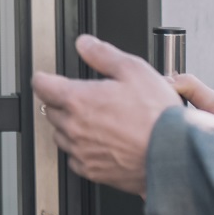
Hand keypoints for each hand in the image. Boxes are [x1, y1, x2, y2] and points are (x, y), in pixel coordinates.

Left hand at [32, 34, 189, 195]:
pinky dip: (81, 149)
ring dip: (70, 126)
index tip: (46, 77)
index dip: (43, 78)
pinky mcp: (92, 171)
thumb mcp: (133, 70)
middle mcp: (74, 127)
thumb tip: (85, 44)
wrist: (172, 153)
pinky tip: (101, 142)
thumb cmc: (156, 115)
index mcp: (78, 100)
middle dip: (61, 102)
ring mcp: (81, 151)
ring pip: (61, 135)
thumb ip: (103, 54)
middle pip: (50, 110)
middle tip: (83, 98)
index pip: (41, 86)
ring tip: (95, 120)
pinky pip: (75, 158)